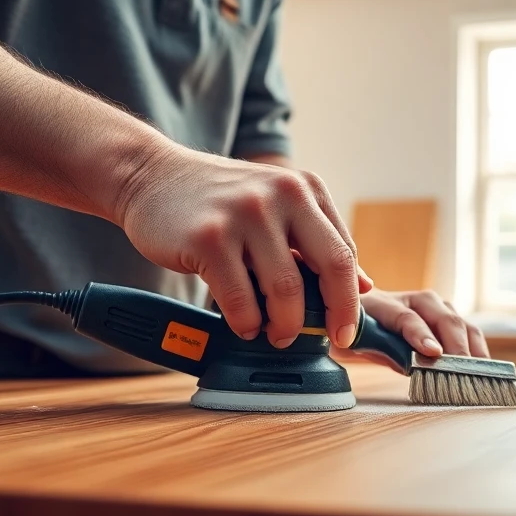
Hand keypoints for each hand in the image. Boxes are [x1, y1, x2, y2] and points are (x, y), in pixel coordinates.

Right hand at [115, 142, 372, 348]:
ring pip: (285, 290)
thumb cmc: (218, 200)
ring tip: (275, 334)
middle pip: (330, 268)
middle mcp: (282, 195)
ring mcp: (245, 214)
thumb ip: (316, 241)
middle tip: (324, 340)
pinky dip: (246, 322)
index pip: (344, 253)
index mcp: (305, 189)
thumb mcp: (276, 205)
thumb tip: (364, 285)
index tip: (346, 329)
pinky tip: (244, 325)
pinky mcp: (208, 238)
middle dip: (332, 315)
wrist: (151, 176)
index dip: (350, 299)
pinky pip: (239, 299)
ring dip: (284, 325)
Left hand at [333, 289, 489, 369]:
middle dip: (455, 346)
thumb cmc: (355, 330)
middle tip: (464, 371)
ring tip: (479, 372)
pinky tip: (483, 365)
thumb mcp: (355, 342)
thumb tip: (412, 365)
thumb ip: (381, 349)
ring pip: (459, 322)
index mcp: (384, 303)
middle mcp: (413, 300)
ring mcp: (434, 306)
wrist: (358, 312)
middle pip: (442, 318)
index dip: (421, 335)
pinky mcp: (447, 316)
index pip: (407, 318)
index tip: (434, 354)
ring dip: (471, 347)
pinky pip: (467, 329)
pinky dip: (476, 347)